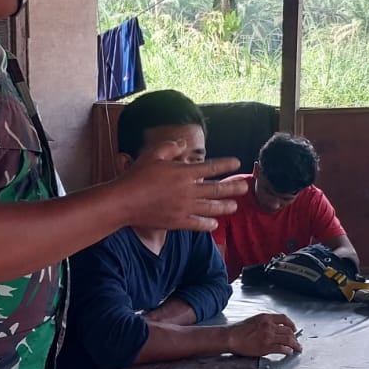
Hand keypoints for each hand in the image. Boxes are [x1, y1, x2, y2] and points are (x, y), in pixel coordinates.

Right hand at [117, 153, 246, 231]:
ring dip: (224, 207)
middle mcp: (187, 190)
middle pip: (216, 189)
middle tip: (245, 187)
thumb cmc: (136, 176)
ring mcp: (183, 208)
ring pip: (210, 208)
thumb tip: (183, 144)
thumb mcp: (153, 154)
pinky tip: (214, 223)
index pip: (211, 167)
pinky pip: (197, 224)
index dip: (225, 164)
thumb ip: (170, 147)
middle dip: (232, 188)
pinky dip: (207, 224)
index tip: (237, 162)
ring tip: (234, 206)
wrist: (124, 202)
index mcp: (183, 172)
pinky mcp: (177, 222)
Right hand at [225, 313, 301, 357]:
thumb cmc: (239, 330)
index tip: (294, 329)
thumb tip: (274, 327)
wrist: (231, 337)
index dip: (292, 324)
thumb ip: (265, 322)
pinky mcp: (266, 347)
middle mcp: (269, 325)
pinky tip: (289, 352)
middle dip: (295, 337)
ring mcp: (268, 336)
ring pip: (288, 339)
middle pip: (288, 330)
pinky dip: (288, 351)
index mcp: (266, 317)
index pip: (284, 319)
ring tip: (297, 348)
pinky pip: (282, 348)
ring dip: (295, 345)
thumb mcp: (254, 320)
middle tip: (297, 342)